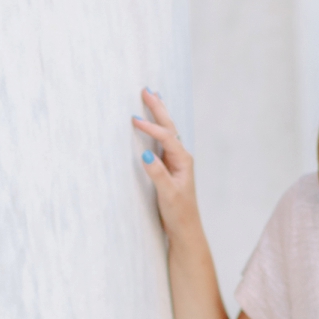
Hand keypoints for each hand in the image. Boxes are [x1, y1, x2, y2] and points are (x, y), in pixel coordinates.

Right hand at [133, 90, 199, 238]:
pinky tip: (153, 123)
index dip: (150, 128)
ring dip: (158, 114)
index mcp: (183, 161)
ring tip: (152, 96)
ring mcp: (175, 161)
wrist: (185, 228)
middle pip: (169, 127)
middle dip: (158, 108)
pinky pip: (162, 141)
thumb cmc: (178, 213)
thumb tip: (146, 153)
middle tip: (146, 90)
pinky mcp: (168, 167)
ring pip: (167, 131)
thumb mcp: (167, 194)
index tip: (133, 120)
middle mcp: (181, 157)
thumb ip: (157, 173)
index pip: (166, 137)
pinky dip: (156, 128)